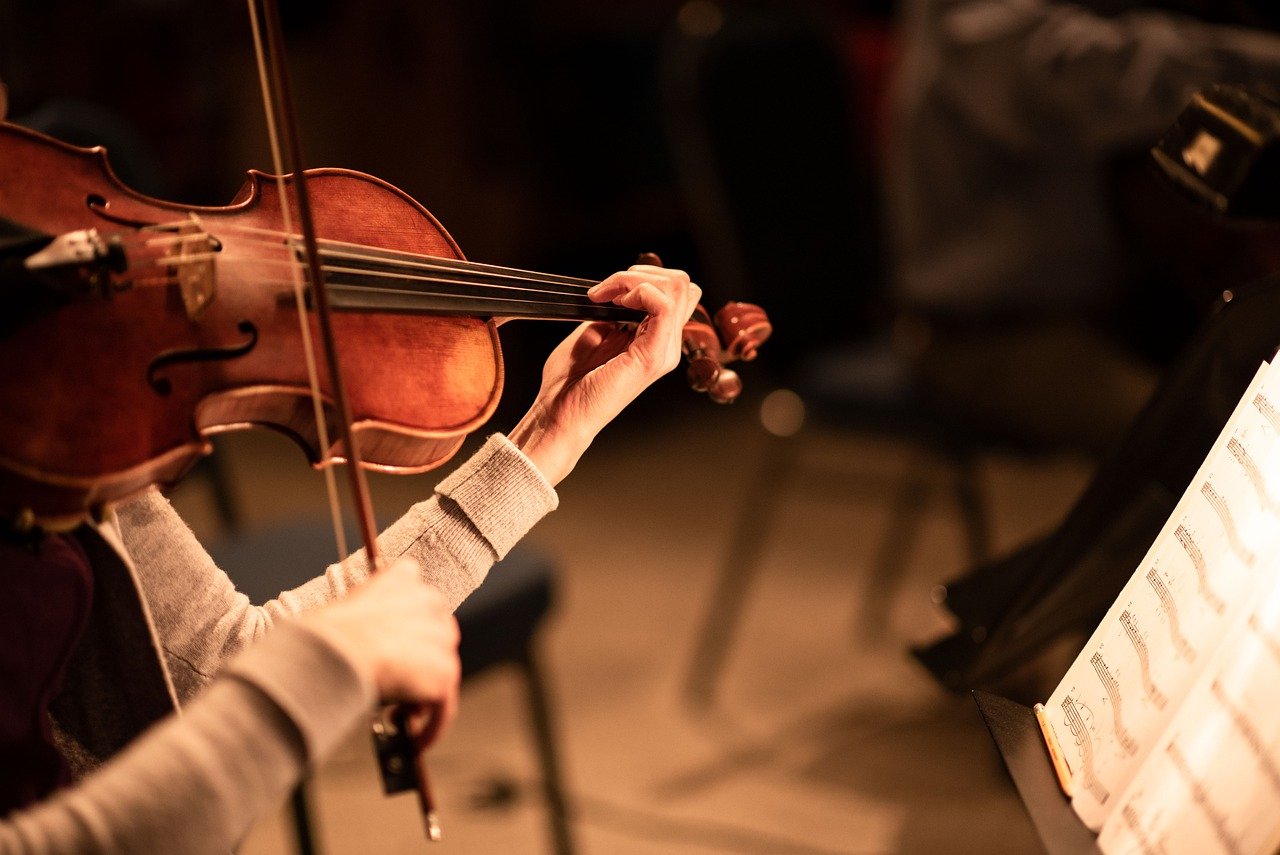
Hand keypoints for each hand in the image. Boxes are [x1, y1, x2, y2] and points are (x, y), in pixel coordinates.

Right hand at [305, 558, 459, 747]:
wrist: (335, 651)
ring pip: (440, 673)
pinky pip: (444, 706)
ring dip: (422, 696)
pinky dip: (432, 727)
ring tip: (397, 716)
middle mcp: (430, 602)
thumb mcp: (350, 607)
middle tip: (398, 689)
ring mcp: (441, 638)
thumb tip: (371, 645)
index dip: (409, 633)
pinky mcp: (444, 672)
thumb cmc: (327, 635)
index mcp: (405, 579)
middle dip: (419, 664)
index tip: (396, 653)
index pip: (418, 603)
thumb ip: (373, 616)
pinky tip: (416, 741)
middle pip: (436, 639)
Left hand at [508, 264, 700, 483]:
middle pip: (683, 286)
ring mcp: (664, 352)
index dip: (644, 278)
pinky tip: (615, 302)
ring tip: (608, 295)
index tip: (607, 289)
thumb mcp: (593, 333)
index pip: (675, 293)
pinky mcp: (652, 357)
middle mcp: (666, 346)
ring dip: (636, 280)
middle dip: (644, 273)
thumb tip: (617, 289)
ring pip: (678, 289)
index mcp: (654, 341)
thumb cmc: (570, 382)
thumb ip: (613, 311)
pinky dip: (638, 291)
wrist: (559, 413)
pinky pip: (664, 306)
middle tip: (608, 289)